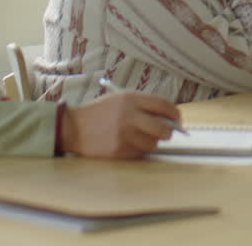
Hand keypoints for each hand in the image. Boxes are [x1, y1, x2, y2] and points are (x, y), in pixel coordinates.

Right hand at [60, 93, 181, 158]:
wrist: (73, 127)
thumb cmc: (101, 112)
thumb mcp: (121, 99)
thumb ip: (144, 105)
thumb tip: (171, 118)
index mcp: (131, 99)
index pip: (163, 105)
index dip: (174, 113)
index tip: (178, 119)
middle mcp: (129, 116)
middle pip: (163, 128)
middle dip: (168, 131)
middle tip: (166, 132)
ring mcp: (124, 135)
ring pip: (153, 143)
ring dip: (151, 142)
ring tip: (139, 137)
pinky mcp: (118, 150)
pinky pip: (140, 153)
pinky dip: (138, 150)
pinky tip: (127, 144)